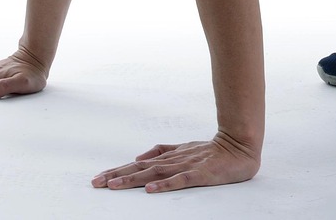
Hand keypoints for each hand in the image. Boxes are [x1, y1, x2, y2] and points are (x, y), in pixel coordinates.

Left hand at [91, 133, 260, 192]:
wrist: (240, 145)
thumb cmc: (212, 150)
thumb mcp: (184, 149)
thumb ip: (163, 151)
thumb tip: (140, 155)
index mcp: (168, 156)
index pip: (137, 164)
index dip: (117, 170)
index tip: (98, 178)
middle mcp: (173, 160)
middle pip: (140, 168)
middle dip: (117, 175)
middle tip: (95, 183)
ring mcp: (186, 165)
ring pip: (154, 173)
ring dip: (133, 179)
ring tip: (114, 185)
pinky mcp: (200, 174)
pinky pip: (180, 180)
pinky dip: (164, 185)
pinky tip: (150, 190)